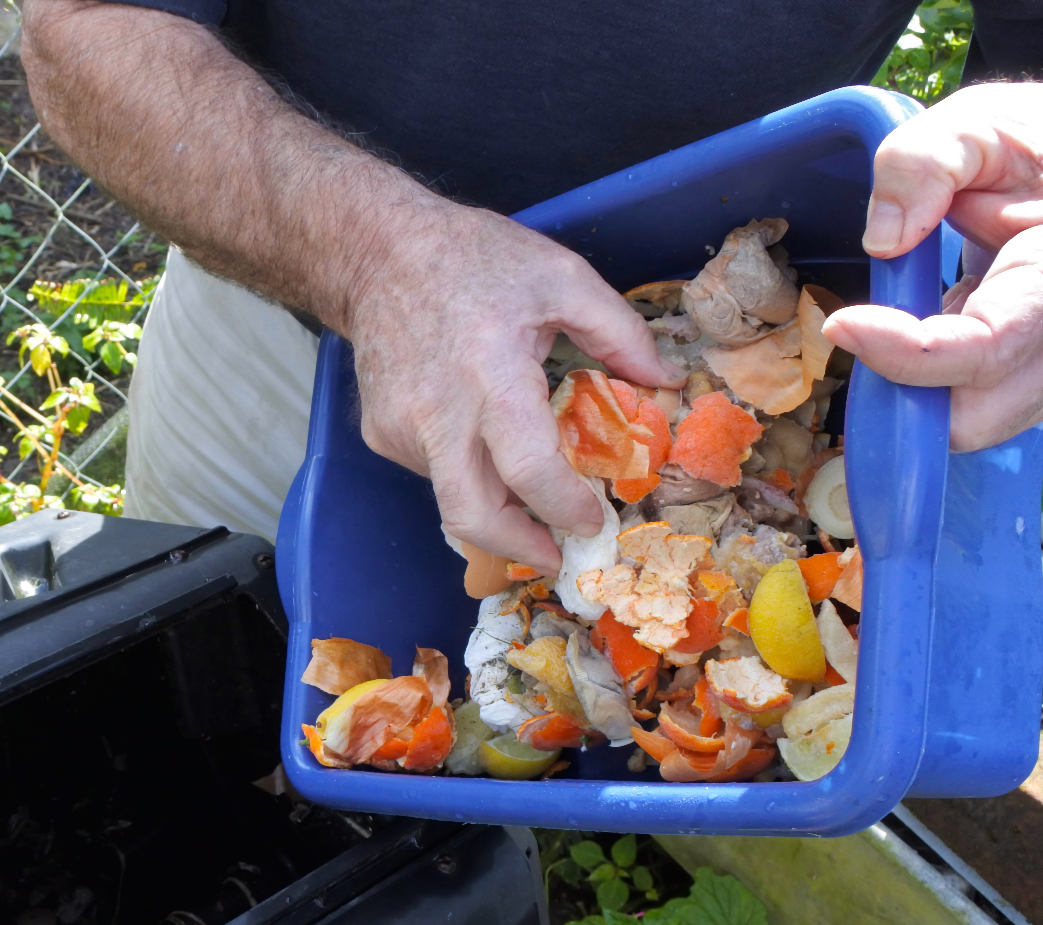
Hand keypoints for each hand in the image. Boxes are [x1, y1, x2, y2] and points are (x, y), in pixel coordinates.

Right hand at [342, 201, 680, 571]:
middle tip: (554, 553)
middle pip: (471, 515)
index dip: (563, 507)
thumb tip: (666, 382)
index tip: (593, 519)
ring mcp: (402, 428)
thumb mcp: (561, 276)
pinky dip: (463, 466)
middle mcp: (438, 413)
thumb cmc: (474, 258)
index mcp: (491, 373)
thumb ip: (620, 331)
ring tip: (524, 485)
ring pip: (452, 496)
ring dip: (494, 503)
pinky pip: (431, 470)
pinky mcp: (380, 433)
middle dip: (518, 547)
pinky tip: (475, 431)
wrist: (376, 252)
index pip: (528, 469)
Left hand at [823, 82, 1042, 450]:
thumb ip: (921, 160)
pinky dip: (947, 385)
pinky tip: (959, 320)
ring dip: (925, 382)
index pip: (991, 343)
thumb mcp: (973, 121)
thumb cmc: (1035, 147)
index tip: (841, 324)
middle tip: (870, 319)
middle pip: (979, 414)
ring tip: (938, 299)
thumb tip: (883, 240)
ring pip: (976, 425)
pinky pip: (983, 416)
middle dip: (904, 385)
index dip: (908, 352)